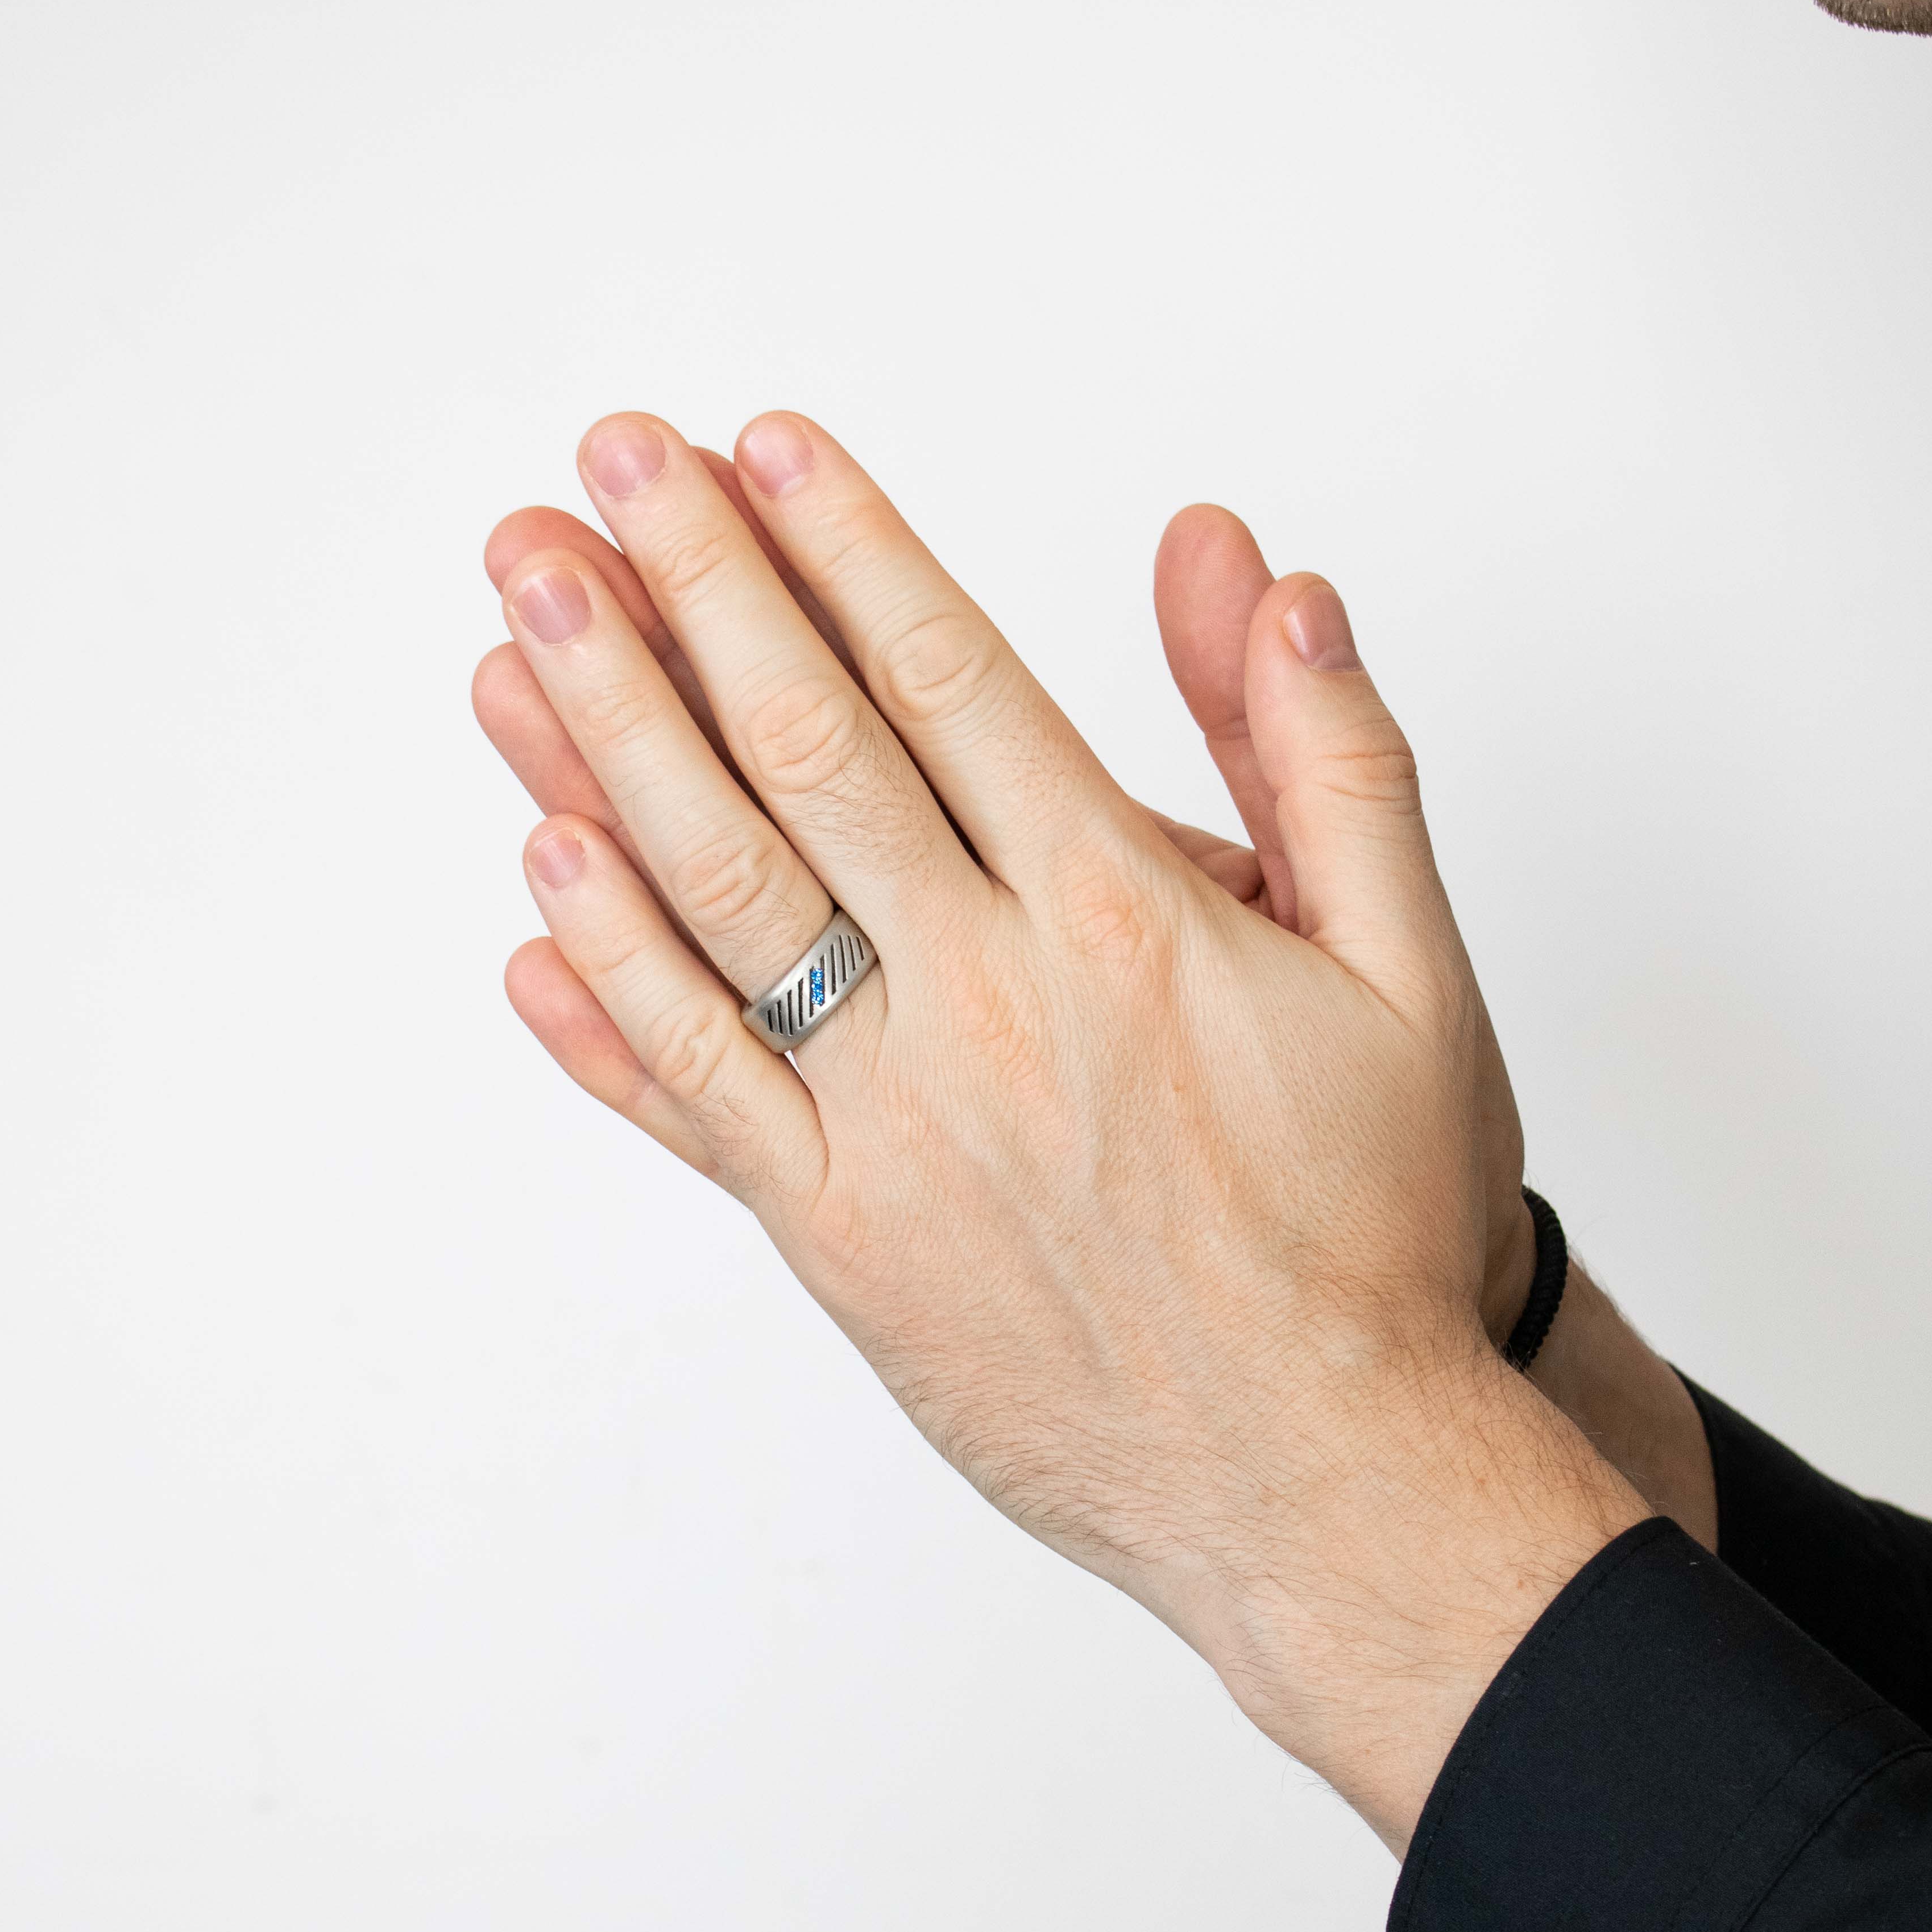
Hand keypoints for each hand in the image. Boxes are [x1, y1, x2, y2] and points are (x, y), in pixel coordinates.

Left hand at [479, 410, 1647, 1847]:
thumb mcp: (1414, 976)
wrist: (1326, 1483)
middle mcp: (986, 1003)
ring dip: (604, 749)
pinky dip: (610, 992)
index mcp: (1122, 917)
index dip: (841, 545)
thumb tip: (1261, 583)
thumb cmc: (1374, 1231)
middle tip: (590, 475)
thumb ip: (1333, 762)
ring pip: (719, 902)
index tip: (756, 447)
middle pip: (805, 754)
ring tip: (517, 628)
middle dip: (687, 597)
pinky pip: (699, 1098)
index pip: (948, 676)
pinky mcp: (844, 1243)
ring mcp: (896, 1127)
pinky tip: (537, 890)